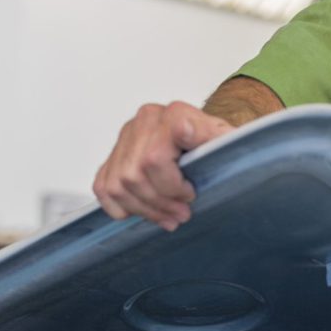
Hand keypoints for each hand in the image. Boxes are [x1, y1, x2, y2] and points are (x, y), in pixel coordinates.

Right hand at [93, 102, 232, 229]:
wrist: (202, 132)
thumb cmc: (214, 140)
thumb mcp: (227, 140)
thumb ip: (218, 138)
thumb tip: (201, 136)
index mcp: (173, 114)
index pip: (155, 156)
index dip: (171, 184)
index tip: (190, 192)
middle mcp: (144, 121)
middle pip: (136, 176)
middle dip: (161, 203)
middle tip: (183, 213)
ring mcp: (125, 138)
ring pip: (118, 185)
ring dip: (144, 209)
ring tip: (168, 217)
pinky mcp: (114, 154)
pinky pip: (103, 187)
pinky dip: (120, 206)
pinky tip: (142, 211)